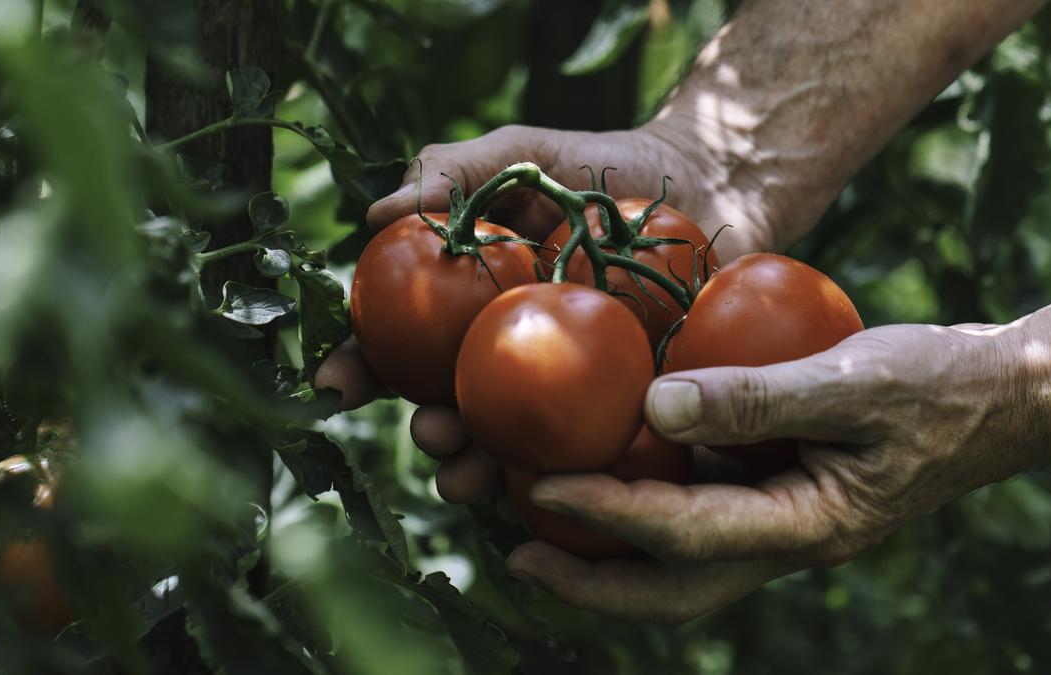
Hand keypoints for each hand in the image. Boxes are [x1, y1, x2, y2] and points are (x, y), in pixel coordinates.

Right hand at [317, 120, 776, 499]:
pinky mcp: (636, 402)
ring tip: (470, 476)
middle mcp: (517, 351)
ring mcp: (575, 383)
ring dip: (482, 467)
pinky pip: (596, 447)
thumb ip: (453, 172)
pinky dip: (571, 474)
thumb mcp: (522, 152)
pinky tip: (554, 486)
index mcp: (478, 303)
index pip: (406, 343)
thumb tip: (374, 217)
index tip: (336, 387)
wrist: (713, 178)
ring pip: (517, 441)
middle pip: (457, 405)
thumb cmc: (608, 162)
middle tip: (430, 433)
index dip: (364, 366)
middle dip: (429, 432)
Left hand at [503, 322, 1050, 621]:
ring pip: (682, 561)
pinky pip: (700, 513)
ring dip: (610, 548)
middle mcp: (787, 539)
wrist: (1000, 398)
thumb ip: (760, 398)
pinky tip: (612, 458)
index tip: (537, 491)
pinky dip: (647, 502)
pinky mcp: (779, 492)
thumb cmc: (940, 384)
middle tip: (515, 551)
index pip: (686, 537)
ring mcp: (783, 522)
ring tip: (538, 514)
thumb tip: (654, 406)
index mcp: (808, 527)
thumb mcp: (855, 380)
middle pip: (673, 589)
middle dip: (591, 582)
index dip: (607, 518)